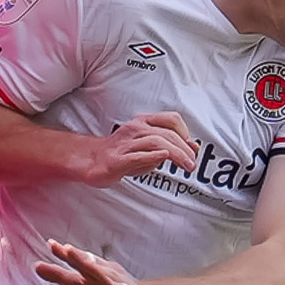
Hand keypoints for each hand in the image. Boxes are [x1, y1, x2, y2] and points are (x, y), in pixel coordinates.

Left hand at [35, 240, 159, 284]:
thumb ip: (60, 276)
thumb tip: (37, 267)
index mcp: (91, 271)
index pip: (76, 261)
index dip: (64, 254)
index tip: (52, 244)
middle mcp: (103, 273)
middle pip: (90, 265)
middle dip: (79, 258)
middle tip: (66, 249)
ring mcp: (117, 283)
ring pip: (107, 276)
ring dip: (98, 269)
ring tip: (90, 265)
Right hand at [74, 112, 194, 183]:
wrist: (91, 161)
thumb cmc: (122, 154)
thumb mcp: (147, 148)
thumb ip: (168, 147)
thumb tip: (192, 148)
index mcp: (143, 123)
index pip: (171, 120)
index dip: (186, 133)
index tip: (192, 149)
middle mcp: (135, 129)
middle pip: (166, 134)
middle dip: (184, 149)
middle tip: (192, 163)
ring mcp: (125, 143)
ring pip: (155, 142)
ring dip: (175, 153)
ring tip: (186, 165)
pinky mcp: (117, 159)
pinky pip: (137, 155)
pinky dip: (152, 156)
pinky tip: (163, 157)